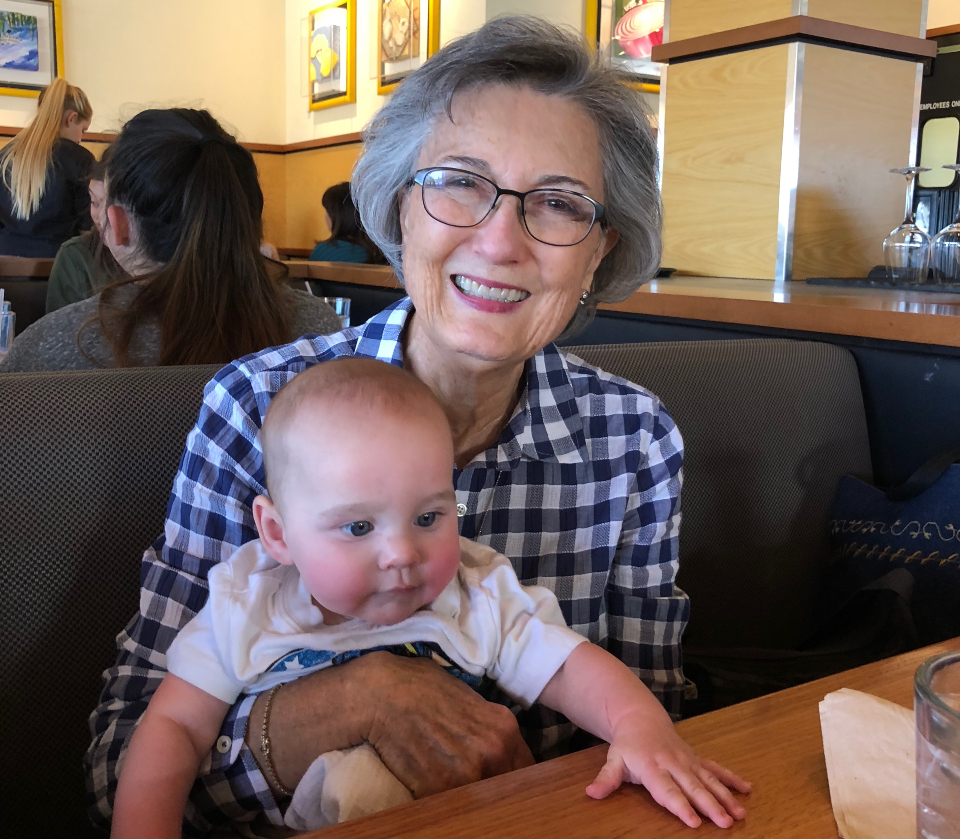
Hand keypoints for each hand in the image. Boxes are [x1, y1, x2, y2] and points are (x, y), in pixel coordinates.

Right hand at [246, 652, 533, 798]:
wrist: (380, 693)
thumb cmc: (419, 686)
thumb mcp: (467, 697)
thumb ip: (487, 723)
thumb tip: (497, 741)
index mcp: (503, 726)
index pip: (526, 767)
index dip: (515, 776)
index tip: (504, 779)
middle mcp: (492, 750)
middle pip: (508, 786)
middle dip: (495, 787)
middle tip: (479, 785)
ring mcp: (467, 772)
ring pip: (481, 800)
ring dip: (472, 798)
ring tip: (455, 787)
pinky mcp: (438, 789)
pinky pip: (452, 806)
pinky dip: (446, 804)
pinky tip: (437, 793)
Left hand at [585, 712, 750, 828]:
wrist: (641, 717)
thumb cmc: (627, 745)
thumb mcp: (613, 760)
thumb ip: (607, 779)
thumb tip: (591, 793)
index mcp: (652, 766)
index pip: (667, 790)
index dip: (680, 806)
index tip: (694, 822)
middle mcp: (673, 763)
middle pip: (693, 787)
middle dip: (710, 805)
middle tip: (725, 823)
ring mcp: (688, 760)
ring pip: (709, 779)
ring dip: (725, 796)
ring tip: (740, 814)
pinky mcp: (696, 758)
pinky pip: (716, 768)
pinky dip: (731, 778)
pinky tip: (747, 789)